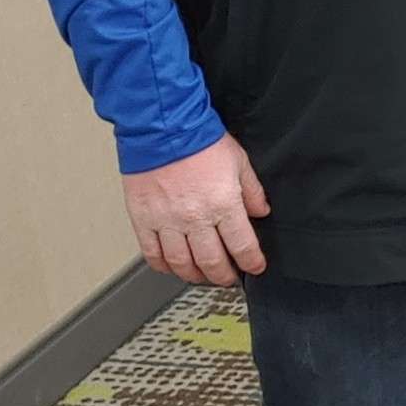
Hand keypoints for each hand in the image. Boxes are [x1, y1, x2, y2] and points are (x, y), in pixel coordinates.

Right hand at [122, 133, 269, 286]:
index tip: (255, 266)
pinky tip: (171, 266)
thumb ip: (252, 191)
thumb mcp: (239, 162)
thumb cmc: (199, 140)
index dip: (251, 262)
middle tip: (228, 278)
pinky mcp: (143, 219)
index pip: (242, 246)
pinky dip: (163, 266)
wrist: (162, 128)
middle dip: (224, 275)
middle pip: (212, 262)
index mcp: (223, 204)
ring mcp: (167, 221)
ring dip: (195, 275)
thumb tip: (261, 211)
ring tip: (202, 275)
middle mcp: (195, 218)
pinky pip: (152, 253)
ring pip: (182, 263)